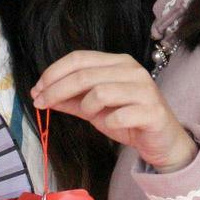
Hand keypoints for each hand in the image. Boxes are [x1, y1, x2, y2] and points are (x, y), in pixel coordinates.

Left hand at [33, 50, 196, 171]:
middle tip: (41, 104)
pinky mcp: (152, 111)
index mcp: (118, 63)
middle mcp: (132, 71)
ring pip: (100, 92)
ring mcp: (144, 90)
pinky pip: (119, 115)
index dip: (54, 72)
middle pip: (84, 75)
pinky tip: (110, 125)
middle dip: (57, 90)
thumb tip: (41, 95)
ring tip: (90, 116)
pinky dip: (108, 122)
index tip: (37, 89)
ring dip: (86, 107)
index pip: (79, 58)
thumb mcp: (93, 109)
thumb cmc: (128, 120)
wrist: (162, 141)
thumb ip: (70, 100)